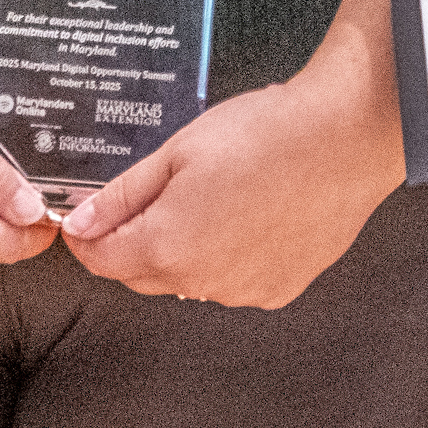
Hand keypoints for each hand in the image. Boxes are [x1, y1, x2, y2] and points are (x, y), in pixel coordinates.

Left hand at [62, 46, 404, 310]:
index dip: (88, 235)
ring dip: (184, 248)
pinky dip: (228, 256)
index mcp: (167, 247)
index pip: (101, 260)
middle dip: (134, 239)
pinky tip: (246, 213)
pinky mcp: (279, 289)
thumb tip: (81, 220)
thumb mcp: (177, 152)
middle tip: (156, 191)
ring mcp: (244, 291)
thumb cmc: (268, 135)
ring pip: (189, 278)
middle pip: (141, 273)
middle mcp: (203, 282)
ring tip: (215, 193)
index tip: (89, 215)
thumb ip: (122, 195)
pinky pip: (233, 280)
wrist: (346, 138)